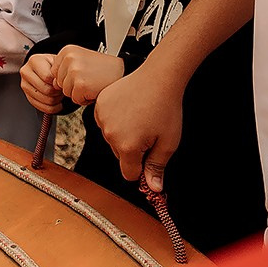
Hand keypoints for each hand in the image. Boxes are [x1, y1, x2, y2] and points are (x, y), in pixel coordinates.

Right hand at [20, 54, 63, 113]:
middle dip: (58, 92)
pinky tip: (56, 102)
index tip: (62, 81)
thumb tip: (58, 84)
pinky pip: (42, 108)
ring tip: (59, 93)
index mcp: (34, 61)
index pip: (48, 77)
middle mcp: (26, 72)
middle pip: (46, 90)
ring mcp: (25, 85)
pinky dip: (53, 108)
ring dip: (56, 100)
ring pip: (45, 100)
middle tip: (61, 89)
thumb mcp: (57, 62)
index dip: (58, 82)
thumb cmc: (53, 65)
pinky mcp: (27, 96)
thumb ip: (58, 71)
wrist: (46, 68)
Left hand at [53, 47, 125, 106]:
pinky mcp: (80, 85)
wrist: (122, 71)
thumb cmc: (102, 68)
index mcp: (67, 51)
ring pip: (67, 92)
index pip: (55, 73)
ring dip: (79, 93)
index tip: (82, 73)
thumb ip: (64, 69)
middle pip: (59, 83)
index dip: (69, 77)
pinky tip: (95, 89)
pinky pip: (76, 100)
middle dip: (74, 86)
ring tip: (92, 83)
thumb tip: (53, 84)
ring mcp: (74, 71)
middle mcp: (69, 59)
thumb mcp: (80, 60)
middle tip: (89, 79)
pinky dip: (86, 99)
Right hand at [93, 63, 186, 190]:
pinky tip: (130, 110)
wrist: (158, 77)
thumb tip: (153, 189)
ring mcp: (102, 118)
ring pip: (112, 139)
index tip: (150, 158)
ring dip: (123, 134)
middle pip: (120, 156)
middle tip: (149, 132)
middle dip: (133, 150)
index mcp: (127, 146)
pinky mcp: (99, 105)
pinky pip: (105, 122)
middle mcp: (110, 134)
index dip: (141, 169)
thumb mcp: (168, 143)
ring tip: (140, 118)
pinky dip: (115, 120)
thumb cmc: (165, 108)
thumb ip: (157, 167)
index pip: (129, 173)